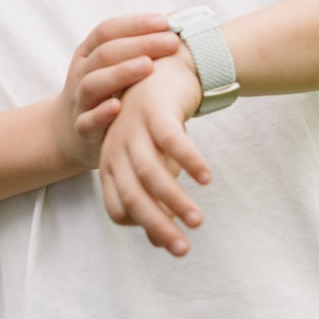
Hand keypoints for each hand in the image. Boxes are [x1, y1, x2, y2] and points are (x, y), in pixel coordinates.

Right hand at [54, 14, 180, 170]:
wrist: (69, 132)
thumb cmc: (106, 93)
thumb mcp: (114, 66)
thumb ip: (140, 46)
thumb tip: (178, 17)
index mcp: (89, 53)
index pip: (107, 31)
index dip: (134, 24)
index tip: (165, 22)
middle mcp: (81, 73)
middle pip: (104, 54)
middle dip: (139, 45)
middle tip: (171, 42)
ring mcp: (79, 100)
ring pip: (93, 83)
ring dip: (120, 73)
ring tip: (148, 66)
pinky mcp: (81, 129)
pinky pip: (87, 121)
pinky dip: (100, 114)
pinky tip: (117, 107)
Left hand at [98, 48, 210, 254]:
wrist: (162, 69)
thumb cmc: (156, 124)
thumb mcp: (153, 162)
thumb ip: (153, 198)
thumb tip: (158, 241)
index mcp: (111, 164)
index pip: (118, 208)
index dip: (141, 227)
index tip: (169, 240)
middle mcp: (117, 149)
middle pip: (133, 197)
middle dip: (157, 226)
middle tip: (183, 250)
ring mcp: (134, 129)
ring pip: (151, 173)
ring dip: (174, 201)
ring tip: (198, 221)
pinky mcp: (155, 111)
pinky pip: (172, 141)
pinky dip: (189, 161)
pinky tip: (206, 179)